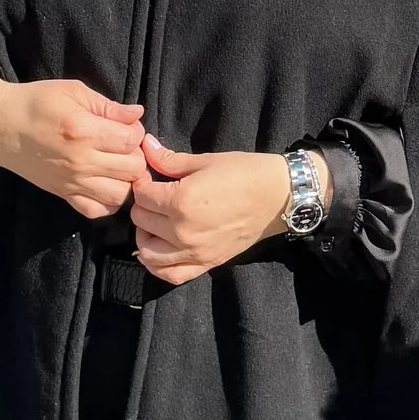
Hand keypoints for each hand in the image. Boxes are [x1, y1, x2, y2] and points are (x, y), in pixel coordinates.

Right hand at [0, 74, 146, 218]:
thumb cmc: (36, 102)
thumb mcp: (72, 91)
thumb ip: (108, 106)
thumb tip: (138, 114)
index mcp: (84, 131)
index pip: (132, 140)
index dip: (136, 131)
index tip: (126, 125)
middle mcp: (80, 161)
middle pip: (133, 169)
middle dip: (135, 155)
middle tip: (123, 145)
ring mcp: (72, 182)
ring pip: (121, 195)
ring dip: (126, 181)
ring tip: (117, 166)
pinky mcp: (63, 195)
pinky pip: (97, 211)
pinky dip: (107, 202)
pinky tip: (105, 184)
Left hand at [130, 131, 299, 286]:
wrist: (277, 197)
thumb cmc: (244, 173)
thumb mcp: (205, 161)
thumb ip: (168, 159)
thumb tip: (144, 145)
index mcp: (181, 201)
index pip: (141, 195)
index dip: (142, 182)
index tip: (150, 177)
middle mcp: (183, 231)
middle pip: (141, 220)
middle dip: (143, 205)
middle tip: (155, 196)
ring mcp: (193, 252)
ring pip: (147, 252)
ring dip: (145, 235)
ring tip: (155, 221)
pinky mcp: (205, 263)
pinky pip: (170, 274)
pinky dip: (157, 266)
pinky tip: (158, 250)